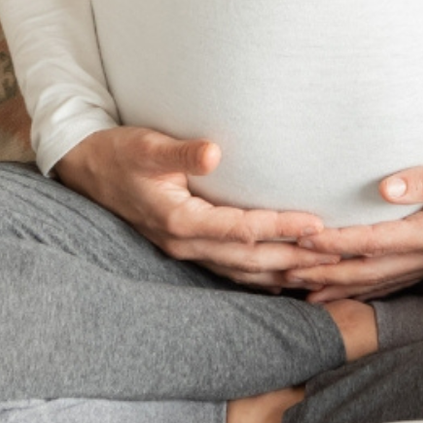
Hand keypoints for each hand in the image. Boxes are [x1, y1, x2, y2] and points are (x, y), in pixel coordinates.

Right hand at [51, 126, 332, 288]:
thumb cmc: (119, 152)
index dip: (281, 227)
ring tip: (323, 270)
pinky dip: (261, 275)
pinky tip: (286, 277)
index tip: (317, 223)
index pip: (242, 230)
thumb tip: (212, 151)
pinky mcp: (187, 248)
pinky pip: (231, 270)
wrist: (85, 171)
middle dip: (295, 258)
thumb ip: (180, 151)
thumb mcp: (146, 146)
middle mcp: (185, 244)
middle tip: (337, 252)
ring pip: (244, 272)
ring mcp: (185, 251)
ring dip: (283, 272)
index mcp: (180, 222)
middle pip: (251, 260)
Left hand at [279, 138, 422, 303]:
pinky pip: (394, 277)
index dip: (336, 243)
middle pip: (369, 269)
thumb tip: (385, 188)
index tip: (300, 240)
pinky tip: (342, 287)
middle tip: (282, 271)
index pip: (374, 242)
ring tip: (298, 287)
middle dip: (324, 271)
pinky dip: (364, 284)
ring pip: (378, 280)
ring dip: (338, 284)